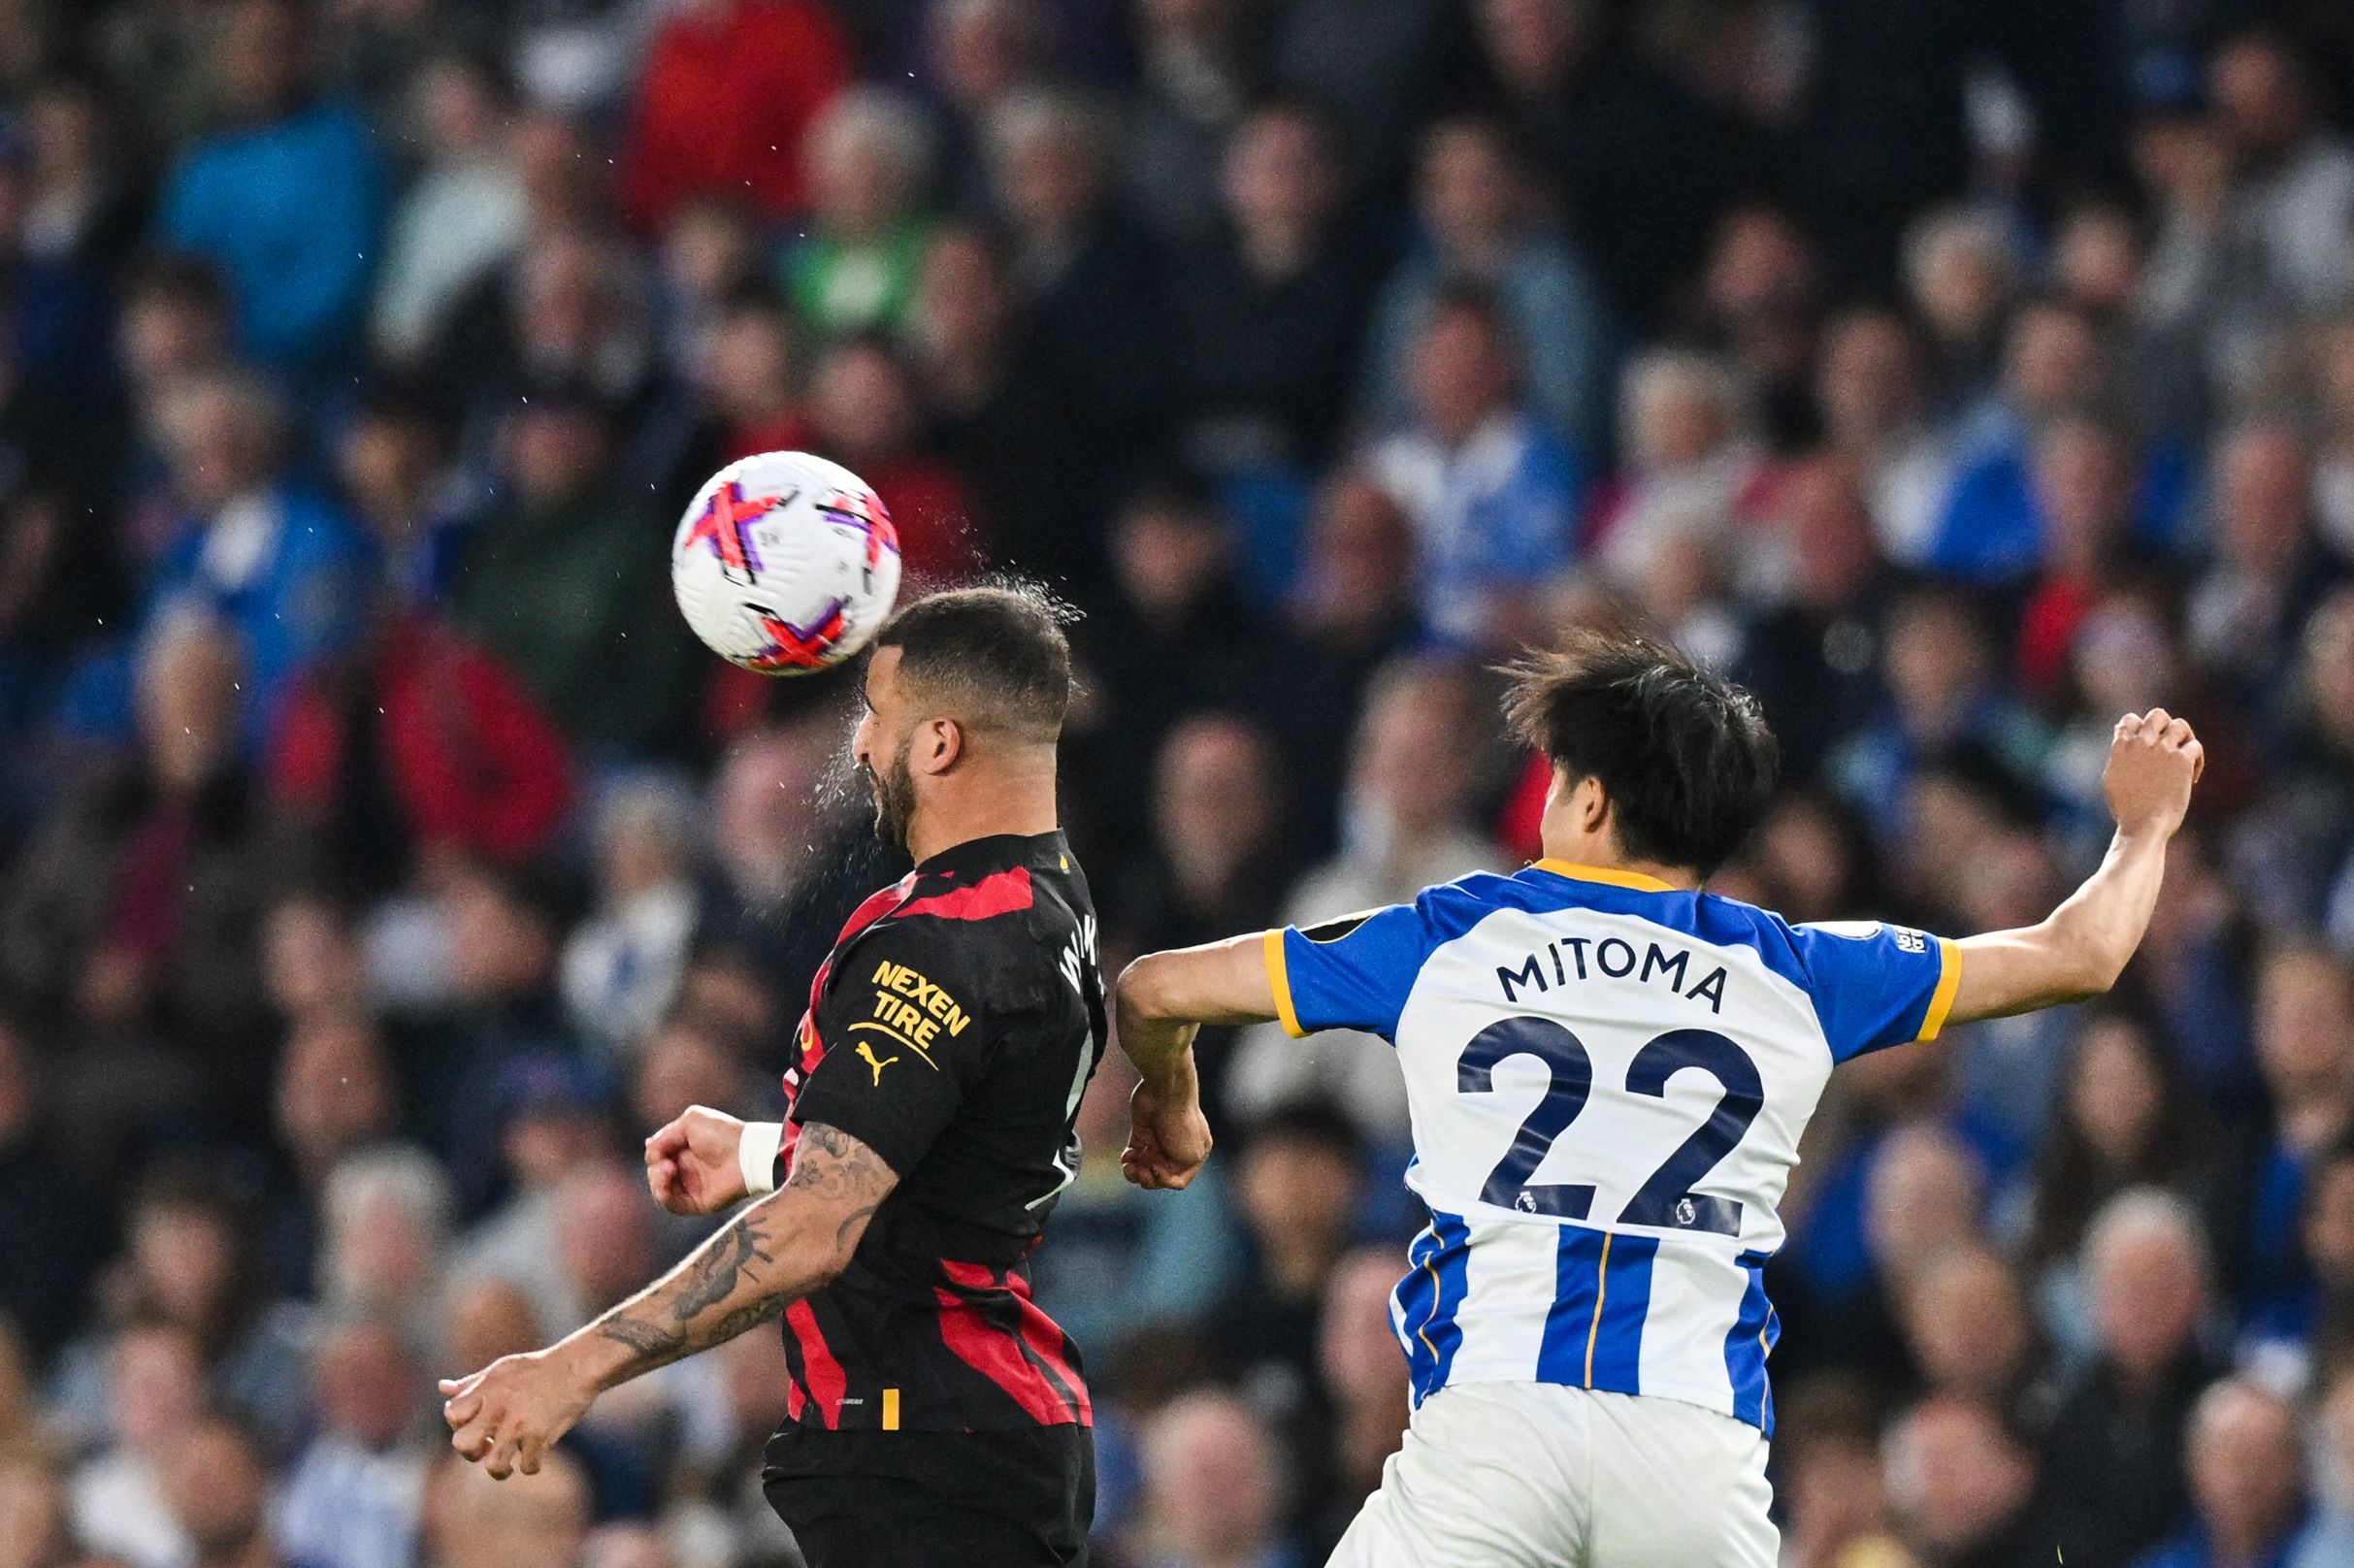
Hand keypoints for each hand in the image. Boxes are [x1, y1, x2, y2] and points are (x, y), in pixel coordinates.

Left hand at [439, 1346, 596, 1478]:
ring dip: (499, 1470)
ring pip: (493, 1466)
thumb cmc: (538, 1368)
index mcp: (487, 1389)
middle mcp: (498, 1407)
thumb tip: (442, 1387)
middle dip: (471, 1453)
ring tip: (509, 1463)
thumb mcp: (501, 1369)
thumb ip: (472, 1382)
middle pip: (463, 1444)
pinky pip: (528, 1466)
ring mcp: (519, 1424)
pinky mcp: (541, 1436)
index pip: (452, 1414)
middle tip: (488, 1447)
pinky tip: (537, 1454)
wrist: (579, 1366)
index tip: (476, 1424)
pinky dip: (532, 1465)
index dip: (459, 1424)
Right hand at [645, 1105, 748, 1214]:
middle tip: (668, 1165)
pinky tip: (664, 1188)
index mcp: (685, 1149)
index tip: (659, 1149)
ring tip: (668, 1172)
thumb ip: (666, 1135)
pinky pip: (672, 1206)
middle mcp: (687, 1168)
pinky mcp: (697, 1203)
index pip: (657, 1156)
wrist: (746, 1154)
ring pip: (660, 1191)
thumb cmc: (722, 1134)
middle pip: (655, 1174)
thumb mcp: (690, 1122)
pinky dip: (663, 1197)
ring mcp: (692, 1186)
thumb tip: (648, 1148)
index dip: (654, 1155)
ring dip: (656, 1182)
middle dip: (655, 1170)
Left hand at [1122, 1077, 1211, 1190]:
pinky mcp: (1142, 1134)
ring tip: (1129, 1166)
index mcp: (1193, 1157)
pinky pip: (1134, 1156)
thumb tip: (1161, 1175)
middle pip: (1158, 1177)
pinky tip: (1128, 1155)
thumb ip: (1180, 1172)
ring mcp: (1158, 1143)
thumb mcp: (1191, 1155)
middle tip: (1141, 1170)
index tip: (1156, 1170)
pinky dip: (1128, 1160)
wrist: (1165, 1092)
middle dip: (1147, 1178)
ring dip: (1135, 1173)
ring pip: (1144, 1169)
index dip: (1164, 1181)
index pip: (1178, 1181)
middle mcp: (1176, 1152)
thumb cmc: (1181, 1124)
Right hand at [2104, 708, 2203, 838]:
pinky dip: (2197, 760)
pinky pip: (2195, 746)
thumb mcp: (2112, 779)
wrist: (2144, 824)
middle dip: (2165, 727)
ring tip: (2185, 756)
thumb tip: (2122, 744)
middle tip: (2169, 746)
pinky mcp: (2182, 761)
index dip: (2140, 728)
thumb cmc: (2127, 810)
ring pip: (2180, 726)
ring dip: (2185, 739)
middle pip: (2158, 715)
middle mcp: (2141, 743)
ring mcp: (2162, 750)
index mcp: (2121, 747)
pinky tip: (2192, 777)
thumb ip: (2118, 757)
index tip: (2147, 744)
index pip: (2130, 720)